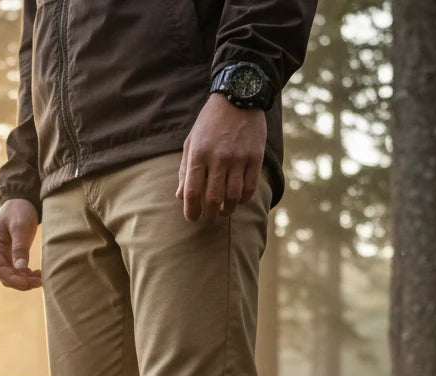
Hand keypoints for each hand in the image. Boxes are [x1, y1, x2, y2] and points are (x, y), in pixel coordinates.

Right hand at [0, 199, 42, 290]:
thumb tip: (21, 269)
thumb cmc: (19, 210)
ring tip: (41, 279)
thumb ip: (20, 247)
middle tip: (39, 282)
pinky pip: (18, 271)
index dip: (13, 279)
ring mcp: (4, 255)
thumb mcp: (20, 226)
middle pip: (5, 276)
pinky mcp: (13, 255)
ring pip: (12, 276)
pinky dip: (27, 275)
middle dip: (21, 282)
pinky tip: (38, 274)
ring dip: (25, 280)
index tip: (28, 283)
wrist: (21, 200)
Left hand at [177, 94, 265, 222]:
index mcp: (198, 154)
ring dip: (227, 210)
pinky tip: (238, 200)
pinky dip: (244, 199)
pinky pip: (250, 187)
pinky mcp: (255, 156)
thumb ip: (184, 170)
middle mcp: (218, 158)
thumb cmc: (209, 123)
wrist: (238, 96)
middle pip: (213, 199)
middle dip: (209, 215)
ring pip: (233, 196)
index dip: (191, 211)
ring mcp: (238, 157)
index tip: (192, 218)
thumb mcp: (191, 142)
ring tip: (223, 212)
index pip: (192, 192)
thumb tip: (180, 197)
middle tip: (208, 219)